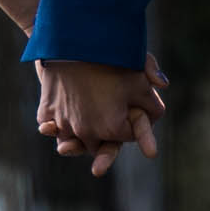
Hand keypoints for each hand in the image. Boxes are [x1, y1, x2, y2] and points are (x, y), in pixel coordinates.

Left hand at [34, 57, 167, 175]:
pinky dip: (52, 129)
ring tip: (65, 148)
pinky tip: (47, 127)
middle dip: (104, 159)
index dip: (146, 140)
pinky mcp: (60, 114)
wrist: (67, 40)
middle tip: (98, 170)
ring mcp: (82, 120)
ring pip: (80, 142)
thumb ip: (147, 65)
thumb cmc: (106, 48)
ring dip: (73, 147)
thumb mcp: (128, 52)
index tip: (151, 152)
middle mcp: (106, 120)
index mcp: (128, 110)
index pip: (140, 129)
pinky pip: (57, 129)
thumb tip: (162, 84)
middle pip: (108, 146)